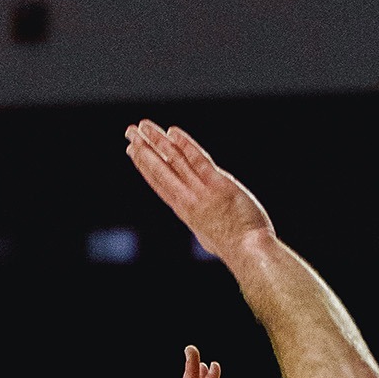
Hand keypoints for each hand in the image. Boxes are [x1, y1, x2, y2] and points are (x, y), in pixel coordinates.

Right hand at [125, 122, 275, 262]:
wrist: (248, 251)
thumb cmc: (234, 247)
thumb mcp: (208, 235)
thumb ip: (201, 221)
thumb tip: (198, 221)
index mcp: (184, 210)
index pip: (158, 182)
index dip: (143, 165)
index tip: (132, 151)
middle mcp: (188, 198)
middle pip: (160, 168)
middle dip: (144, 148)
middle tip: (129, 132)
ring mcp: (202, 190)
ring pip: (175, 160)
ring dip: (158, 141)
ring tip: (143, 126)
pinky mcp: (219, 184)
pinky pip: (199, 160)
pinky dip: (185, 145)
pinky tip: (173, 133)